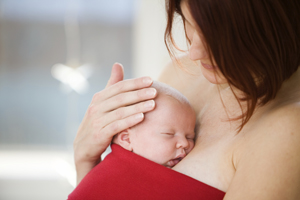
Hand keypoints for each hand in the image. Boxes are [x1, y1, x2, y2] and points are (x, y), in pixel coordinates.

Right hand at [73, 63, 156, 183]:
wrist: (84, 148)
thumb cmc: (99, 122)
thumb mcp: (103, 104)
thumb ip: (112, 86)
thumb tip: (118, 64)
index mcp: (99, 98)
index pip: (119, 86)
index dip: (135, 82)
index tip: (150, 80)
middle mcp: (96, 107)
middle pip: (121, 97)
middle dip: (139, 94)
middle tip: (155, 92)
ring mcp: (97, 121)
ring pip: (120, 111)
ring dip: (138, 107)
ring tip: (153, 104)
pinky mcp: (99, 134)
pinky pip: (117, 126)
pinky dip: (129, 120)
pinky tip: (142, 117)